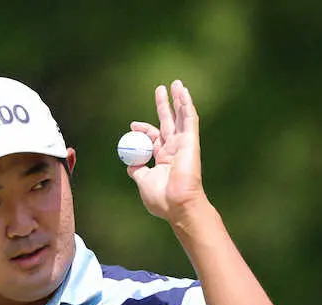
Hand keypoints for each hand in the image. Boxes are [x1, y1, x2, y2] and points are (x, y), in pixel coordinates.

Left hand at [127, 79, 207, 223]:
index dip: (144, 130)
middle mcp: (175, 150)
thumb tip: (130, 164)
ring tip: (176, 83)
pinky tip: (184, 91)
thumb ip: (137, 171)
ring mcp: (184, 144)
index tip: (133, 126)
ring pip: (181, 117)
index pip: (154, 138)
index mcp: (164, 159)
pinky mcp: (191, 141)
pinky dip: (187, 104)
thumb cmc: (161, 198)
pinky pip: (189, 119)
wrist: (177, 204)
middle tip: (159, 90)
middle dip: (164, 106)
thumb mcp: (143, 182)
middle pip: (169, 122)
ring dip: (178, 99)